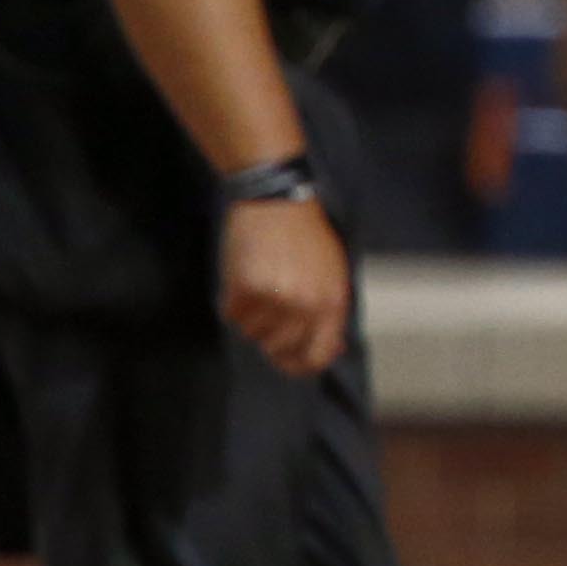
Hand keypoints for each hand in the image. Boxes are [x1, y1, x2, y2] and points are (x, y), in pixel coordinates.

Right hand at [218, 192, 350, 378]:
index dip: (302, 365)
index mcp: (331, 303)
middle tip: (269, 316)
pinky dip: (234, 303)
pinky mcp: (244, 287)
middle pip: (280, 349)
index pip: (317, 355)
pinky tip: (244, 280)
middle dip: (272, 339)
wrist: (278, 200)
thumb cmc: (308, 236)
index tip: (290, 363)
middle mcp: (304, 306)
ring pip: (252, 333)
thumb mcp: (334, 274)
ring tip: (260, 287)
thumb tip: (333, 349)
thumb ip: (331, 313)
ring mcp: (273, 298)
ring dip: (252, 318)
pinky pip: (232, 314)